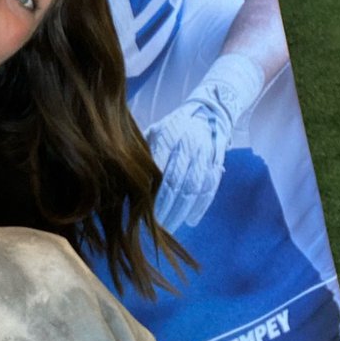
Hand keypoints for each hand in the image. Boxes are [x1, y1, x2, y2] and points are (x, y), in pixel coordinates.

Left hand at [148, 100, 231, 233]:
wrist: (208, 113)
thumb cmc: (173, 126)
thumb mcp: (154, 131)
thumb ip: (142, 151)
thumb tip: (123, 176)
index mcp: (167, 135)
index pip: (158, 167)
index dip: (151, 191)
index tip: (142, 208)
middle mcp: (187, 145)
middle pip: (176, 181)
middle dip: (165, 206)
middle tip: (155, 225)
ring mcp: (204, 155)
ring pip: (193, 188)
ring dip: (182, 211)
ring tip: (170, 227)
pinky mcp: (216, 164)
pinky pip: (209, 189)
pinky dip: (200, 207)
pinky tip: (191, 220)